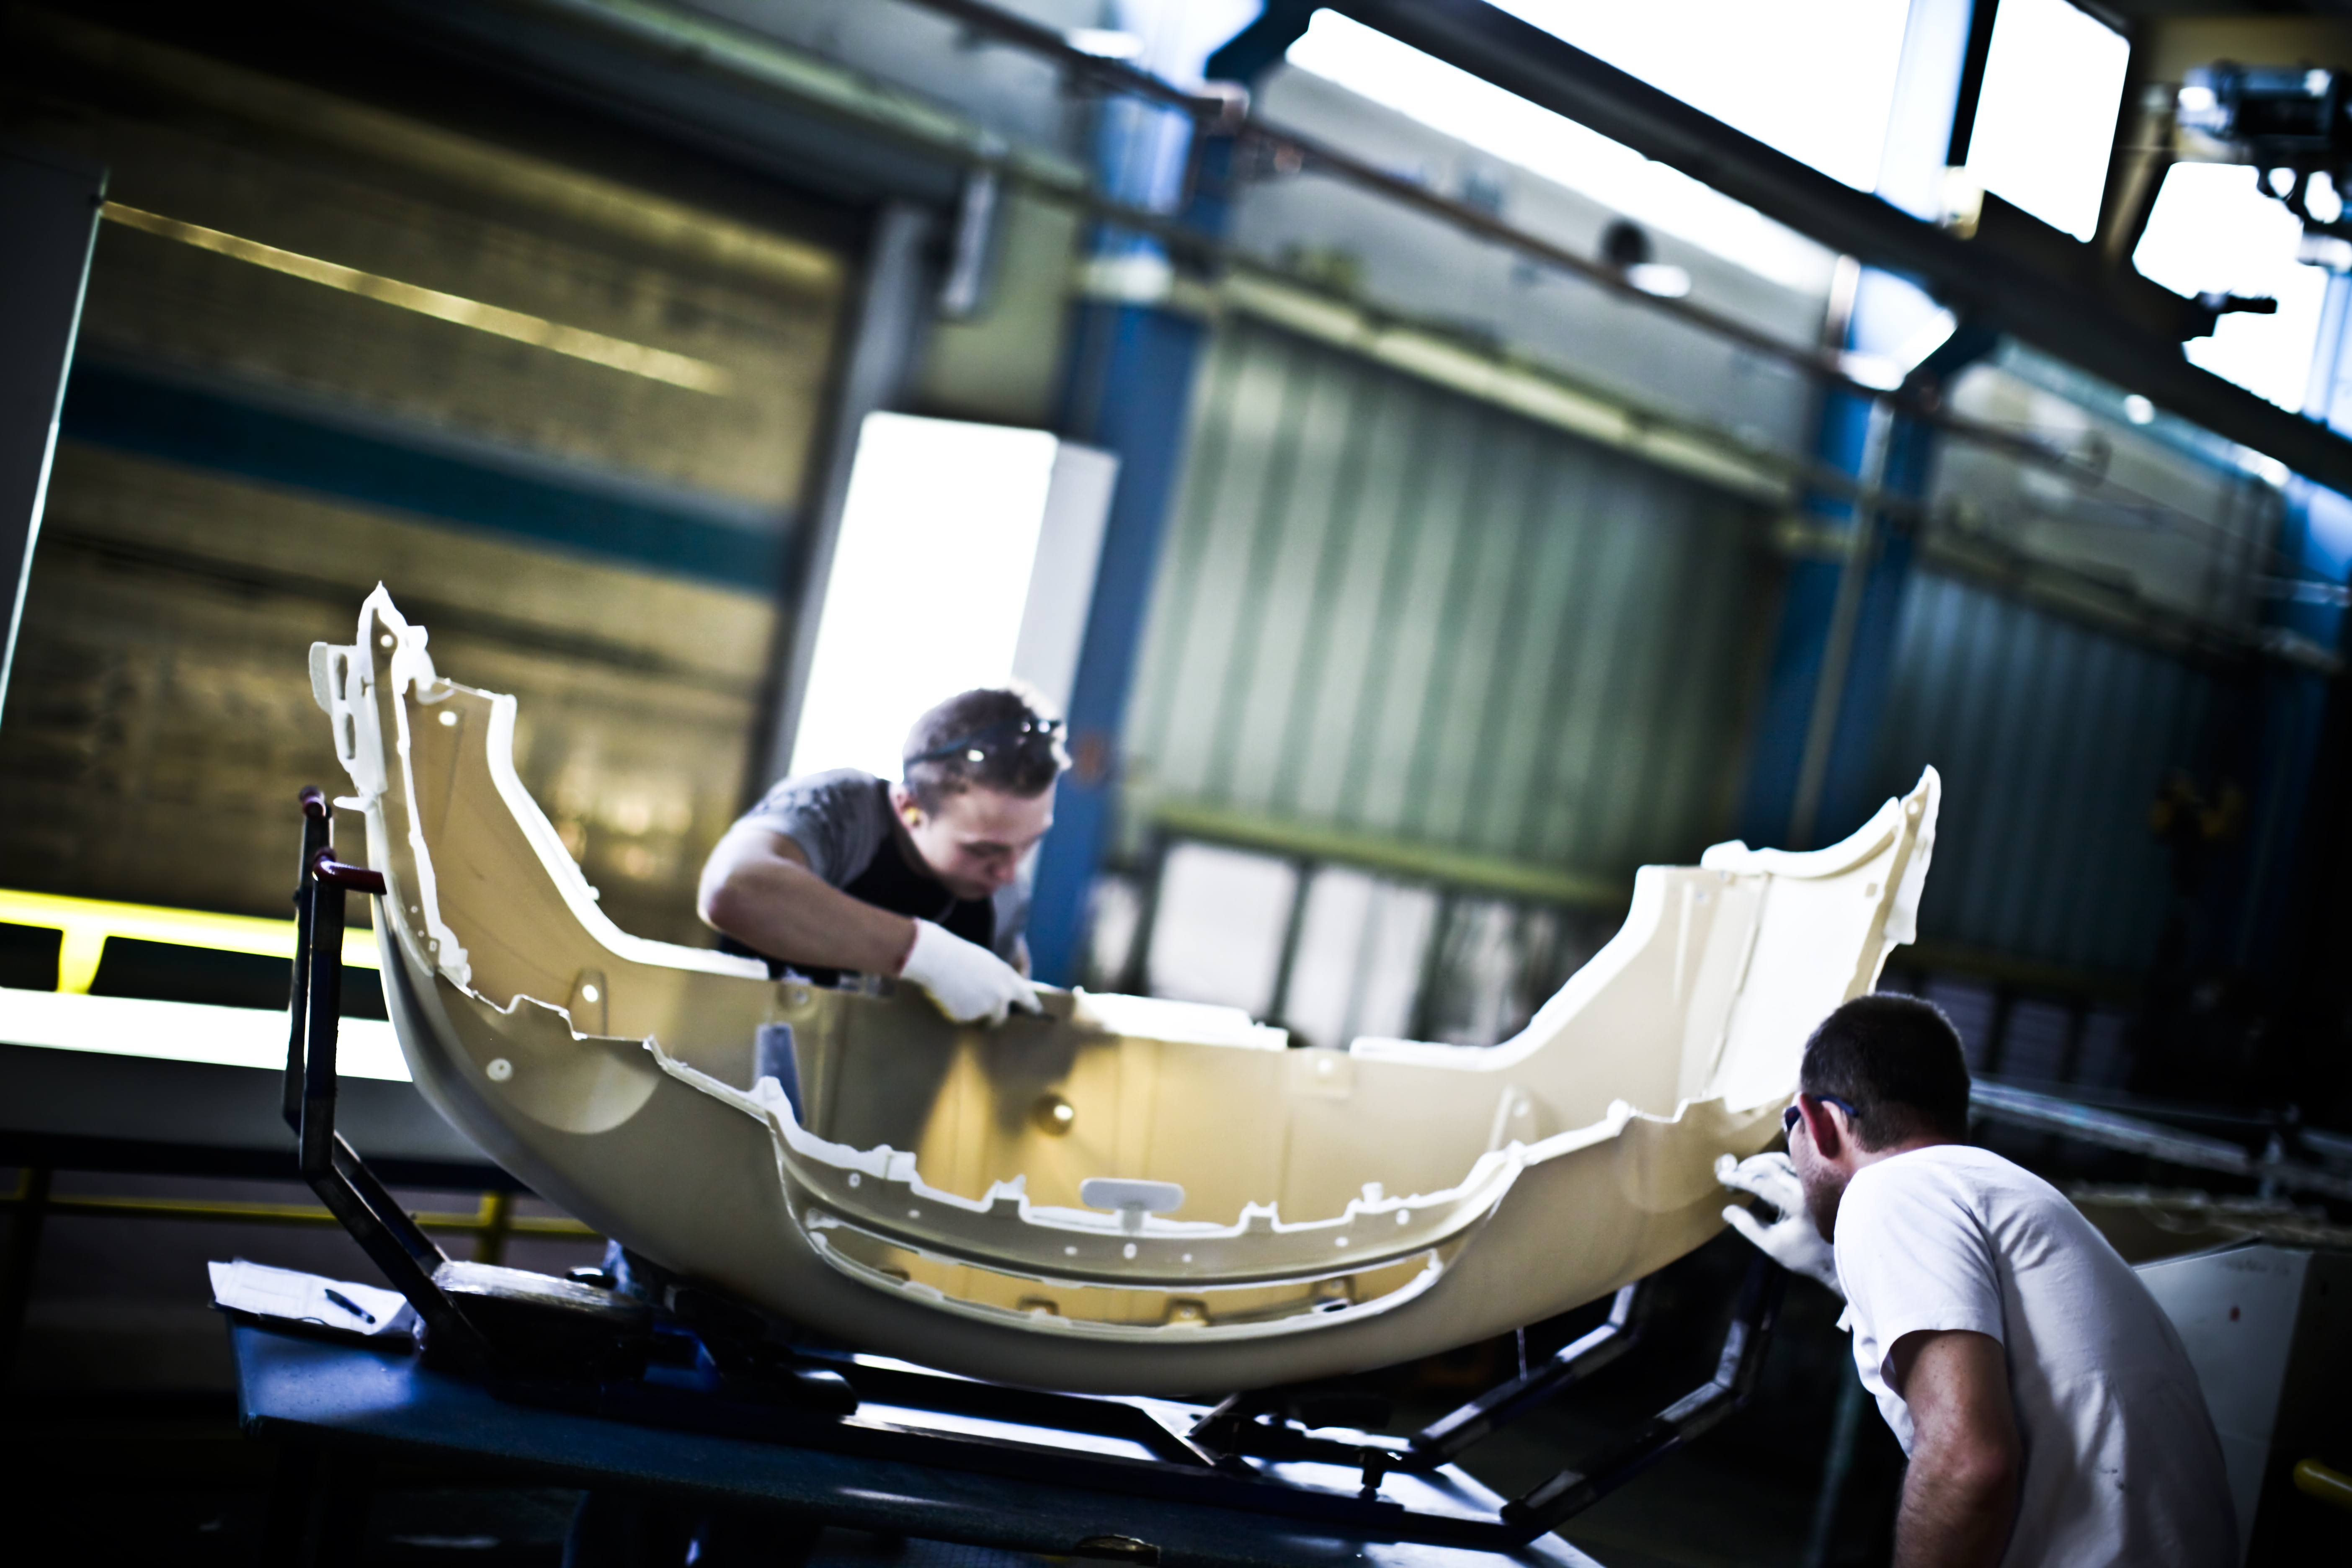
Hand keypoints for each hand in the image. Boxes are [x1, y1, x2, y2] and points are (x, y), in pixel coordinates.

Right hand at [898, 919, 1039, 1025]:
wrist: (937, 959)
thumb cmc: (959, 956)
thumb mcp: (987, 964)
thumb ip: (998, 981)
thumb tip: (1000, 998)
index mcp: (1008, 979)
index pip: (1027, 999)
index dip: (1032, 1007)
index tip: (1037, 1014)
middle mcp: (1001, 996)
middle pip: (1001, 1018)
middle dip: (992, 1017)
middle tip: (981, 1013)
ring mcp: (984, 1009)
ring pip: (981, 1020)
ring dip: (974, 1015)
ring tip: (959, 996)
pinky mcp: (967, 1018)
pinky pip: (963, 1020)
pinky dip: (956, 1013)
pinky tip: (949, 997)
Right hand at [1716, 1152, 1840, 1294]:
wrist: (1839, 1256)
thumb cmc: (1806, 1255)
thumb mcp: (1773, 1246)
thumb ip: (1748, 1227)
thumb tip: (1728, 1210)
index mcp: (1795, 1203)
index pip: (1760, 1183)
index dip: (1739, 1178)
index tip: (1722, 1176)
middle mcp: (1805, 1187)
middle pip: (1770, 1167)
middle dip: (1746, 1168)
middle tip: (1731, 1174)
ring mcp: (1813, 1182)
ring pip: (1783, 1160)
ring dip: (1760, 1162)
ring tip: (1745, 1169)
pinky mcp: (1817, 1181)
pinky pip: (1793, 1163)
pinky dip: (1775, 1162)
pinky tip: (1765, 1168)